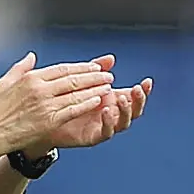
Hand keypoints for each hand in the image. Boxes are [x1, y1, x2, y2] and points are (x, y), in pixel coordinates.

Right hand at [0, 52, 113, 154]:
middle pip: (73, 78)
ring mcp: (46, 105)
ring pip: (76, 93)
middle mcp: (40, 89)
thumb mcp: (5, 82)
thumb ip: (21, 67)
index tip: (92, 67)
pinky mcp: (50, 120)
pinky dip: (87, 103)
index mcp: (30, 78)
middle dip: (93, 76)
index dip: (80, 67)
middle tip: (107, 74)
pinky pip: (74, 109)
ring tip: (107, 86)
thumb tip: (31, 56)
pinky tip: (97, 101)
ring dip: (95, 88)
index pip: (62, 69)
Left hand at [31, 54, 152, 149]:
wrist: (46, 119)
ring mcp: (104, 126)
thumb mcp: (81, 81)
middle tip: (137, 90)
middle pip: (134, 110)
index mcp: (111, 100)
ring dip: (125, 111)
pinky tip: (106, 111)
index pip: (132, 96)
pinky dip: (109, 122)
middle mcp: (111, 113)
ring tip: (121, 99)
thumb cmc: (65, 99)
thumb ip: (96, 69)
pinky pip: (106, 132)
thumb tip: (110, 57)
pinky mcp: (93, 136)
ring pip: (123, 122)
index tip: (147, 81)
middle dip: (138, 100)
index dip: (142, 90)